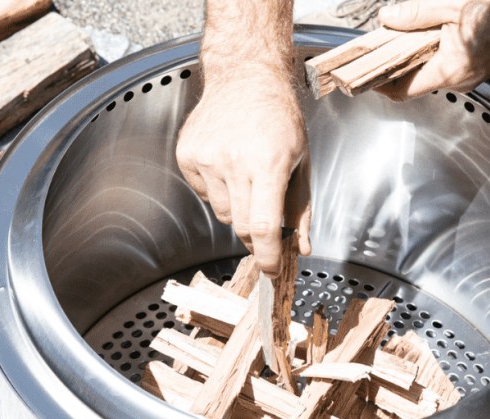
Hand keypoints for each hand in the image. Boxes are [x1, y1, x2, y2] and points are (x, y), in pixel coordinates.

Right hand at [176, 68, 312, 277]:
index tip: (273, 270)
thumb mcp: (302, 161)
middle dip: (255, 237)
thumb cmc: (279, 117)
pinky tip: (228, 164)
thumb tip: (302, 248)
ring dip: (237, 208)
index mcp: (268, 163)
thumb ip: (301, 209)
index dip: (268, 255)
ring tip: (248, 177)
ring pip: (222, 212)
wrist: (245, 78)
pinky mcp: (188, 155)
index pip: (263, 226)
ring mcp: (206, 158)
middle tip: (265, 229)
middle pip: (240, 226)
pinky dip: (219, 190)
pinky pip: (205, 194)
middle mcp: (234, 161)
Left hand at [374, 0, 489, 100]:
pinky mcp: (479, 68)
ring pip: (430, 70)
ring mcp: (471, 77)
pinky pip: (447, 64)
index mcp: (451, 70)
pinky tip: (433, 31)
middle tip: (380, 40)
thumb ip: (416, 13)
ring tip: (406, 29)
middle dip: (395, 62)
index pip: (401, 89)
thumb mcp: (454, 4)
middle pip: (414, 80)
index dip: (378, 81)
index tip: (360, 72)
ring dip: (414, 54)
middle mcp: (460, 81)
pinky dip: (433, 51)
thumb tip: (387, 19)